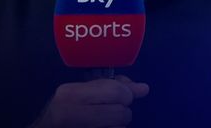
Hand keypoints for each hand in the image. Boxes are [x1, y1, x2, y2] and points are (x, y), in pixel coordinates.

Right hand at [32, 76, 148, 127]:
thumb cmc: (66, 112)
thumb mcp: (84, 94)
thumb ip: (113, 87)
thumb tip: (143, 88)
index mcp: (70, 93)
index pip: (115, 91)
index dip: (126, 95)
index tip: (121, 98)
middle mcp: (69, 113)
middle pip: (120, 112)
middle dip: (124, 113)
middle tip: (115, 113)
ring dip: (119, 126)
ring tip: (105, 123)